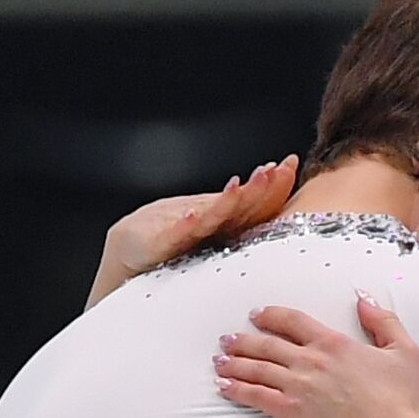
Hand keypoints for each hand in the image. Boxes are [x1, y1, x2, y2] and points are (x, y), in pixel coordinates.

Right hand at [85, 154, 297, 309]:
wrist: (129, 252)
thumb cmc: (176, 244)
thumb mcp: (217, 234)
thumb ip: (246, 223)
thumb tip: (280, 208)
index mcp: (226, 221)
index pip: (256, 204)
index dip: (273, 187)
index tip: (289, 166)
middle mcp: (207, 222)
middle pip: (239, 205)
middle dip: (257, 188)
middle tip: (274, 170)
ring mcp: (184, 232)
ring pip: (211, 217)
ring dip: (226, 201)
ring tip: (240, 186)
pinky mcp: (160, 245)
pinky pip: (175, 237)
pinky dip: (184, 226)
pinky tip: (192, 216)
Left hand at [213, 290, 418, 417]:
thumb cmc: (402, 400)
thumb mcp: (405, 351)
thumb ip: (383, 320)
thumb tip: (363, 299)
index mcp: (335, 343)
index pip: (293, 321)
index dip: (271, 315)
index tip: (257, 315)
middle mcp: (311, 361)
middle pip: (267, 344)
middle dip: (243, 340)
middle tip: (227, 340)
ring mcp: (299, 387)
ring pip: (257, 369)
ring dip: (235, 364)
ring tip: (219, 362)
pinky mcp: (294, 414)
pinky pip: (257, 397)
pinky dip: (238, 390)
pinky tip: (225, 388)